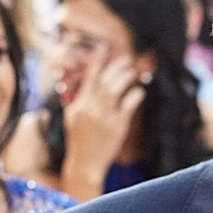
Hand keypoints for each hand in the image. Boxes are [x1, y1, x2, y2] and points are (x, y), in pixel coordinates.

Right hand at [64, 55, 144, 169]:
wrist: (84, 164)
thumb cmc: (79, 142)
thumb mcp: (72, 119)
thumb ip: (77, 101)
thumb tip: (83, 85)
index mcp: (79, 105)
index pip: (88, 78)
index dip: (97, 61)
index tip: (104, 48)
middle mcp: (90, 109)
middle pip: (103, 80)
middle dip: (115, 66)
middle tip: (126, 59)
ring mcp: (103, 117)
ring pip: (114, 89)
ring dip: (125, 77)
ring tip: (133, 71)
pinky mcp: (116, 126)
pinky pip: (128, 106)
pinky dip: (134, 96)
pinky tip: (139, 91)